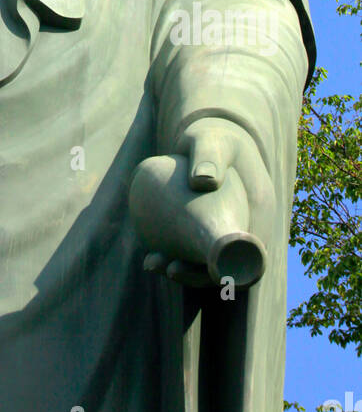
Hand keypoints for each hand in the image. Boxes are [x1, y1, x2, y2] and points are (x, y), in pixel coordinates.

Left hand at [138, 119, 274, 287]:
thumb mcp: (213, 141)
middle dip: (199, 275)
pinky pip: (196, 250)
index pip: (253, 255)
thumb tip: (202, 181)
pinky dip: (176, 257)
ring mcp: (229, 230)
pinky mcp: (210, 230)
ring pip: (209, 261)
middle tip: (168, 268)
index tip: (205, 270)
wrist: (213, 136)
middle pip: (228, 265)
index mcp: (260, 212)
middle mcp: (248, 227)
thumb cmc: (214, 136)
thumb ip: (209, 154)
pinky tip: (150, 256)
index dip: (232, 270)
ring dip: (183, 271)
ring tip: (151, 263)